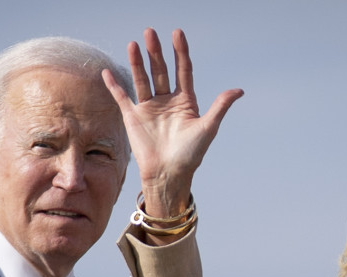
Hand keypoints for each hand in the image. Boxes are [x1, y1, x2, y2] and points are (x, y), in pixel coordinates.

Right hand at [103, 28, 242, 216]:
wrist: (169, 174)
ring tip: (134, 44)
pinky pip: (122, 98)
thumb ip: (220, 106)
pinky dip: (114, 85)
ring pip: (142, 79)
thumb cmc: (190, 154)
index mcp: (185, 101)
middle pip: (161, 70)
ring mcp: (149, 108)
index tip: (177, 34)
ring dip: (137, 63)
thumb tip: (239, 90)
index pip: (183, 70)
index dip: (180, 52)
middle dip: (156, 52)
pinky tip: (107, 72)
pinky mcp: (133, 118)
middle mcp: (166, 101)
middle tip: (150, 32)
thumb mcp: (208, 127)